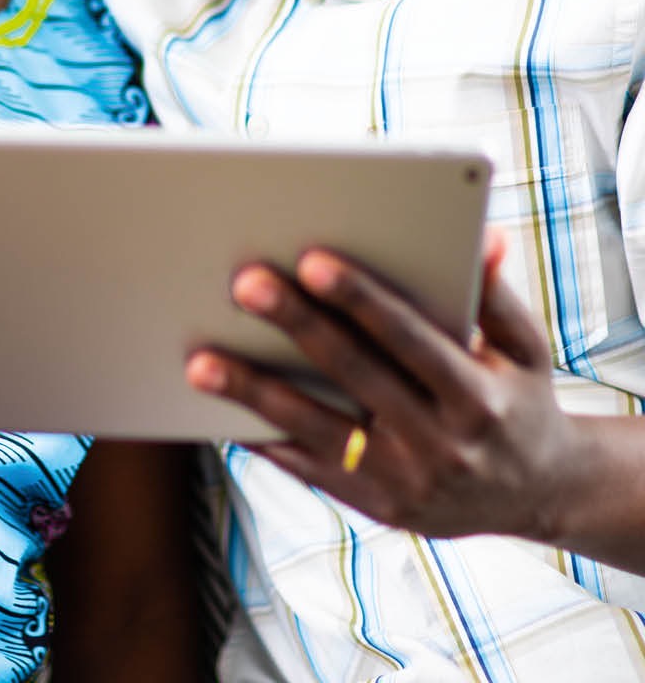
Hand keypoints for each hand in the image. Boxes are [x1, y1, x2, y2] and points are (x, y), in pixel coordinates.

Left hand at [185, 229, 586, 544]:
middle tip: (244, 283)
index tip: (311, 260)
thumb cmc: (519, 396)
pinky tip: (220, 409)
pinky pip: (309, 470)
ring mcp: (405, 482)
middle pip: (354, 376)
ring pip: (317, 431)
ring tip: (200, 360)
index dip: (361, 299)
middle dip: (296, 325)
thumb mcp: (525, 346)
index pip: (410, 339)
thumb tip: (483, 234)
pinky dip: (264, 439)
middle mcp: (442, 445)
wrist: (541, 493)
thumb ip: (495, 292)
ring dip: (254, 394)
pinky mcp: (378, 507)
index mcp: (477, 397)